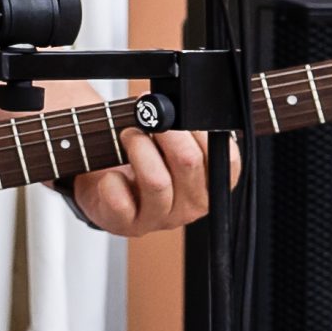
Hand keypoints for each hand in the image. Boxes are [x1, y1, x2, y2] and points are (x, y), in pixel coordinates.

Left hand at [64, 127, 217, 237]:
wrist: (105, 188)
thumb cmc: (144, 161)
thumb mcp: (170, 144)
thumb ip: (182, 128)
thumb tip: (170, 105)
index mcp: (210, 187)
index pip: (226, 161)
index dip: (201, 130)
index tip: (181, 114)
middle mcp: (190, 208)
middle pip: (188, 162)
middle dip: (166, 132)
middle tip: (149, 118)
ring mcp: (158, 219)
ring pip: (156, 181)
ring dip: (139, 149)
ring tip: (128, 135)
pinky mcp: (126, 225)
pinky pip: (120, 201)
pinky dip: (111, 180)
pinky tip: (111, 174)